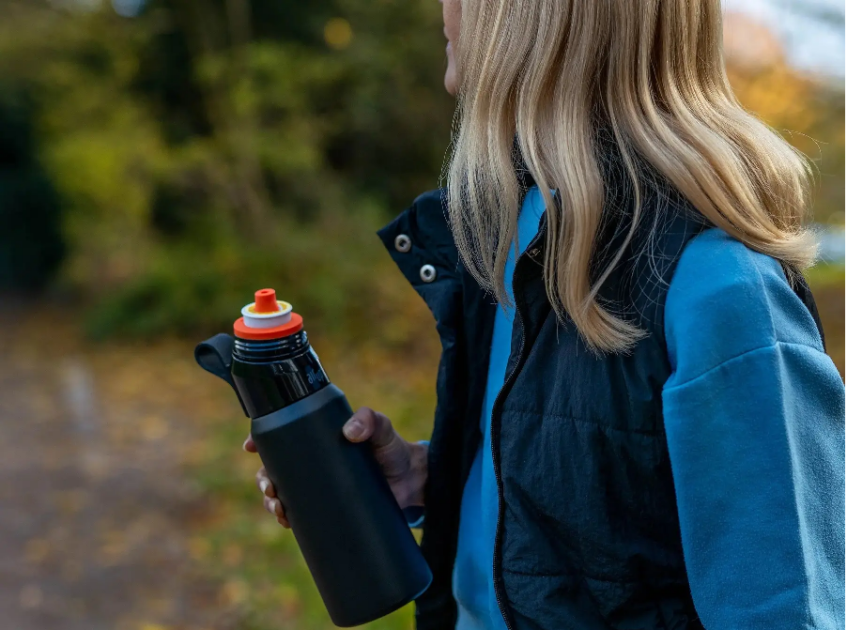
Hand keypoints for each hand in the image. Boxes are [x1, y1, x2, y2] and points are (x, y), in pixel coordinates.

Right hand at [244, 407, 427, 528]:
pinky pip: (299, 514)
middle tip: (270, 488)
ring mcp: (318, 486)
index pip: (282, 435)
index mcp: (318, 437)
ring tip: (279, 509)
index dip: (259, 440)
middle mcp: (312, 461)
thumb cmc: (393, 450)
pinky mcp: (327, 508)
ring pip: (282, 493)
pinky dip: (287, 519)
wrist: (412, 482)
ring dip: (271, 502)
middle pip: (274, 468)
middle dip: (262, 479)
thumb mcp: (382, 430)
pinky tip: (286, 522)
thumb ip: (371, 421)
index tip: (249, 447)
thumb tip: (349, 432)